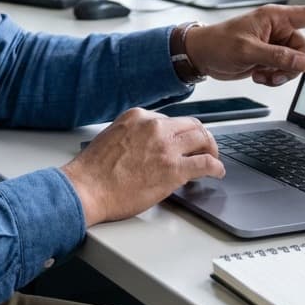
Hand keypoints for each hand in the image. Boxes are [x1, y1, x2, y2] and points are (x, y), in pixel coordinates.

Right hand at [61, 107, 223, 225]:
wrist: (87, 188)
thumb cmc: (94, 170)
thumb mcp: (114, 136)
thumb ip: (135, 135)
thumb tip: (149, 146)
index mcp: (139, 116)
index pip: (170, 120)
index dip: (179, 134)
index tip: (183, 142)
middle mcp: (154, 126)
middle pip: (191, 124)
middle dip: (201, 137)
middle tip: (205, 148)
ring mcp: (165, 147)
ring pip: (202, 138)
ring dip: (211, 148)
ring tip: (213, 159)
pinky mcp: (173, 169)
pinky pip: (205, 163)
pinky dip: (216, 167)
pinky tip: (217, 172)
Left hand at [185, 4, 304, 86]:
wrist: (202, 55)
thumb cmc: (218, 43)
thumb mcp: (247, 50)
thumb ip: (277, 56)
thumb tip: (303, 63)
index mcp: (276, 18)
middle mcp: (279, 30)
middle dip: (292, 65)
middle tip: (271, 69)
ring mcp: (275, 45)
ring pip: (296, 65)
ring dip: (281, 74)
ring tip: (261, 72)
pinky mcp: (270, 58)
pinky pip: (285, 72)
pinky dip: (274, 78)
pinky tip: (257, 75)